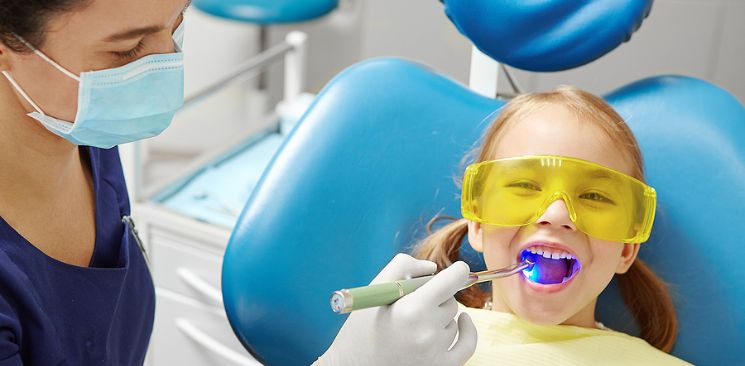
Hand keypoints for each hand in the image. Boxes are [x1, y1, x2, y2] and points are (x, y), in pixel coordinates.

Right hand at [315, 253, 476, 365]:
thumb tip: (433, 268)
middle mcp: (427, 333)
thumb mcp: (375, 290)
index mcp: (410, 310)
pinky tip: (463, 321)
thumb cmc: (361, 327)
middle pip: (450, 301)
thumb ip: (403, 266)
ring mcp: (435, 354)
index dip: (458, 271)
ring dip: (440, 317)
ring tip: (413, 325)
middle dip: (436, 298)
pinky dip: (467, 331)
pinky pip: (467, 345)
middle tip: (412, 304)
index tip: (459, 268)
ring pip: (454, 321)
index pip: (451, 282)